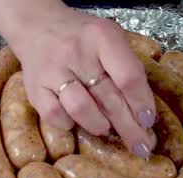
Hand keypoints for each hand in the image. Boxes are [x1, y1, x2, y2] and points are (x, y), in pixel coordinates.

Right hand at [6, 6, 155, 158]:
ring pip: (81, 109)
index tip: (147, 121)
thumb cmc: (82, 37)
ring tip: (105, 130)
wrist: (37, 25)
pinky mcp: (34, 88)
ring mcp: (52, 71)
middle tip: (141, 147)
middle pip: (108, 98)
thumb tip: (141, 112)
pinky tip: (75, 121)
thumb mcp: (109, 38)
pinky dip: (68, 124)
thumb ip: (125, 67)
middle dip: (128, 128)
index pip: (128, 76)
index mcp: (102, 37)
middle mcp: (76, 53)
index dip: (141, 103)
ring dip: (98, 125)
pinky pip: (54, 115)